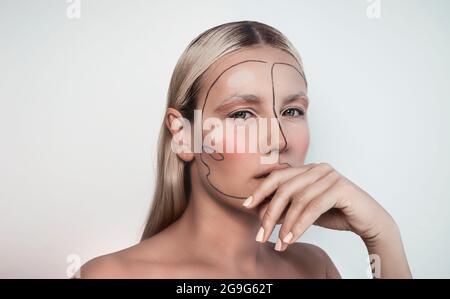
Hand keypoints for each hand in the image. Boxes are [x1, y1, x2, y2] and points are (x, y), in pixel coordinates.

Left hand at [243, 162, 395, 250]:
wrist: (369, 222)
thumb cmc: (337, 214)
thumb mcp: (305, 212)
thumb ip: (286, 209)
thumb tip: (260, 213)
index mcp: (308, 169)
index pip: (277, 177)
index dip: (260, 191)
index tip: (246, 206)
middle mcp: (318, 168)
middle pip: (284, 189)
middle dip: (269, 213)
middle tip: (260, 235)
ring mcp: (330, 176)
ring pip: (298, 200)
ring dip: (285, 224)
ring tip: (279, 243)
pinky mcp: (340, 188)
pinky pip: (313, 208)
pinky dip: (300, 225)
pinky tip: (291, 238)